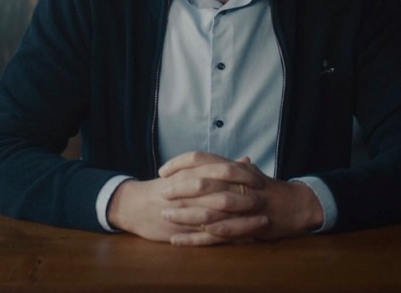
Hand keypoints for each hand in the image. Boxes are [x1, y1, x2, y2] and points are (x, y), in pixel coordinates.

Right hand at [106, 154, 264, 243]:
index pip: (221, 171)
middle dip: (246, 199)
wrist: (135, 205)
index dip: (242, 175)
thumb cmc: (166, 186)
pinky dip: (228, 237)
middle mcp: (190, 192)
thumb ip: (221, 165)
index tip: (261, 180)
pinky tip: (245, 239)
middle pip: (223, 194)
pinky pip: (210, 236)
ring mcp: (187, 212)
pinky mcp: (184, 230)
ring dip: (242, 220)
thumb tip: (247, 160)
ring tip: (262, 222)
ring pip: (219, 217)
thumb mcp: (190, 171)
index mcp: (192, 173)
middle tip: (265, 201)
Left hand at [157, 152, 324, 245]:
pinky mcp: (246, 229)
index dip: (180, 163)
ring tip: (165, 216)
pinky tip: (179, 241)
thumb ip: (224, 167)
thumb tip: (200, 162)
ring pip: (209, 210)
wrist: (297, 206)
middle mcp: (238, 185)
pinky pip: (217, 235)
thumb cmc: (268, 188)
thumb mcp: (247, 172)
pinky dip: (197, 239)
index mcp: (235, 169)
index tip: (163, 170)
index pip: (202, 159)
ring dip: (185, 214)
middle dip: (179, 189)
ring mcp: (243, 208)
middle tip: (161, 193)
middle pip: (203, 183)